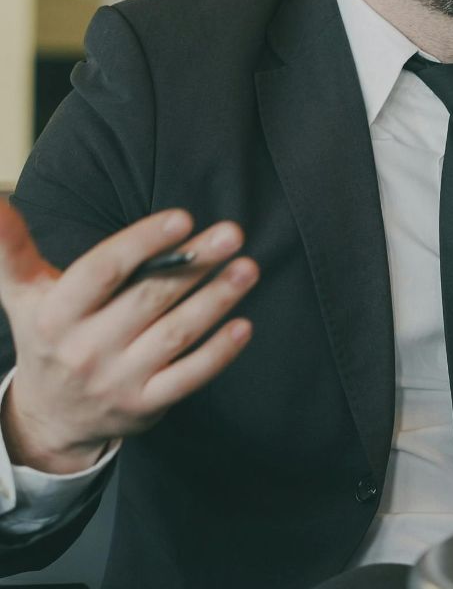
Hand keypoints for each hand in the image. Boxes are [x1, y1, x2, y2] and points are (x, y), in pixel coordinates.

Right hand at [0, 204, 255, 473]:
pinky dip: (218, 353)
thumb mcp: (21, 291)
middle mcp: (85, 347)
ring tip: (247, 268)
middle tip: (233, 233)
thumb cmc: (46, 335)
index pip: (102, 271)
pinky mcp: (145, 404)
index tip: (183, 217)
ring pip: (175, 334)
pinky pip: (188, 377)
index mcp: (55, 313)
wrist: (50, 416)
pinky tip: (244, 325)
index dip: (142, 242)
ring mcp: (118, 379)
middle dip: (193, 263)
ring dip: (216, 300)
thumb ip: (11, 244)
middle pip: (148, 297)